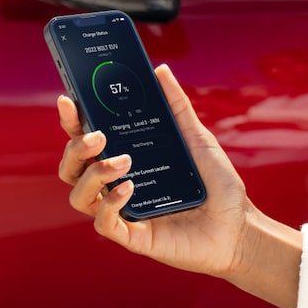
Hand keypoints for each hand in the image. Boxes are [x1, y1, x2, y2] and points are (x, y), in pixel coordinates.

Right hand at [57, 64, 254, 278]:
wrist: (239, 226)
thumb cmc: (216, 184)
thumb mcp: (197, 137)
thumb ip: (177, 105)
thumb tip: (160, 70)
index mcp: (127, 160)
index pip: (86, 141)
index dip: (71, 121)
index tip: (68, 100)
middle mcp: (117, 185)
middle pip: (72, 168)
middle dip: (75, 147)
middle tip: (98, 135)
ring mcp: (123, 212)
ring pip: (79, 195)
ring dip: (92, 174)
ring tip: (124, 161)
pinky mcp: (133, 236)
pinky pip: (103, 222)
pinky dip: (109, 203)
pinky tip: (129, 187)